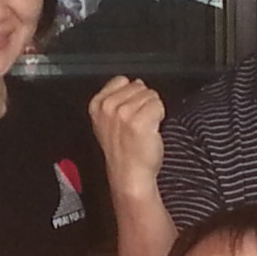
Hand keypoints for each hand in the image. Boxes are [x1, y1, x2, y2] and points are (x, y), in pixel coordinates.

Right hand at [88, 77, 165, 193]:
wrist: (129, 176)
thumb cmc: (122, 153)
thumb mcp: (106, 122)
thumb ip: (115, 100)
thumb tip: (134, 83)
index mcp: (97, 105)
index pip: (121, 80)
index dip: (130, 95)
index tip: (129, 113)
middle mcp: (108, 107)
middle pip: (138, 86)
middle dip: (142, 102)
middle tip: (137, 124)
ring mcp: (123, 113)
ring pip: (150, 95)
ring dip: (152, 111)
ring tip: (143, 129)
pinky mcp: (139, 121)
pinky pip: (158, 105)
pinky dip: (160, 116)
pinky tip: (151, 131)